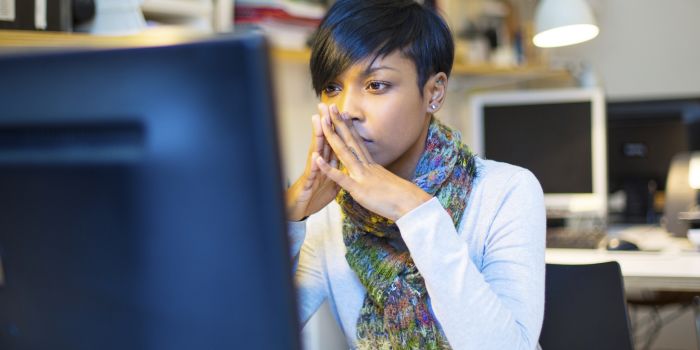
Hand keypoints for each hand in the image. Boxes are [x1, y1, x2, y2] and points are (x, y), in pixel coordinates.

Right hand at [285, 107, 340, 220]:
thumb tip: (344, 162)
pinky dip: (314, 165)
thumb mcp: (329, 183)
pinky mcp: (307, 185)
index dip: (337, 128)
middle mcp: (317, 164)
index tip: (341, 111)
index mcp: (326, 163)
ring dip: (317, 137)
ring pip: (315, 152)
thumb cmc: (312, 196)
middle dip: (325, 123)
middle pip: (323, 141)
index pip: (332, 142)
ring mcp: (311, 173)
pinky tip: (315, 155)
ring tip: (318, 121)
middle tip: (326, 105)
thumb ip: (336, 171)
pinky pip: (312, 174)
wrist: (298, 211)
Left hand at [315, 104, 431, 221]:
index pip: (357, 142)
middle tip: (329, 106)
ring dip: (332, 136)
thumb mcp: (387, 183)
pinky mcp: (359, 189)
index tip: (342, 113)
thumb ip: (378, 177)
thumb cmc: (401, 197)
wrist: (411, 203)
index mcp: (371, 165)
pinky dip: (328, 168)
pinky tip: (317, 159)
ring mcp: (361, 175)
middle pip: (349, 140)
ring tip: (323, 120)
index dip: (349, 127)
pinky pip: (340, 178)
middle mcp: (365, 166)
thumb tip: (376, 175)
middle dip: (338, 122)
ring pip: (344, 152)